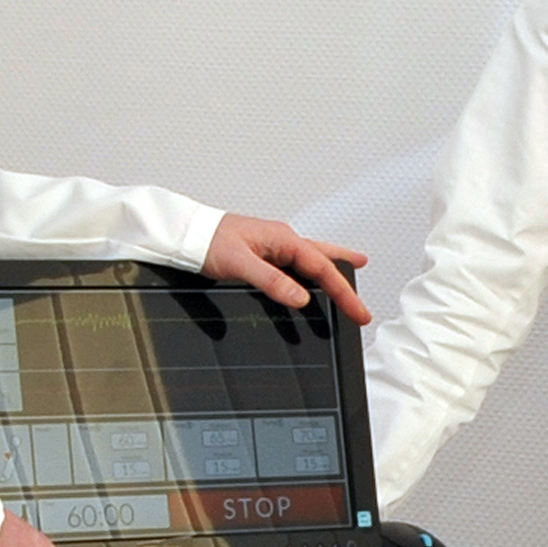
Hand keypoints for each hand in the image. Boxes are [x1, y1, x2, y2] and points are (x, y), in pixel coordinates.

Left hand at [205, 213, 371, 325]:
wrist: (184, 234)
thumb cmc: (207, 241)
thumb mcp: (239, 264)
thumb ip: (271, 281)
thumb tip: (300, 297)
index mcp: (282, 239)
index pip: (322, 268)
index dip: (344, 292)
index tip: (359, 312)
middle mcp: (282, 241)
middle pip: (325, 260)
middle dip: (346, 280)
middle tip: (363, 301)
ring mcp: (274, 247)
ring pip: (312, 260)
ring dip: (332, 270)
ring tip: (353, 271)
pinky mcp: (263, 255)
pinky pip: (295, 266)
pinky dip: (310, 274)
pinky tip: (311, 280)